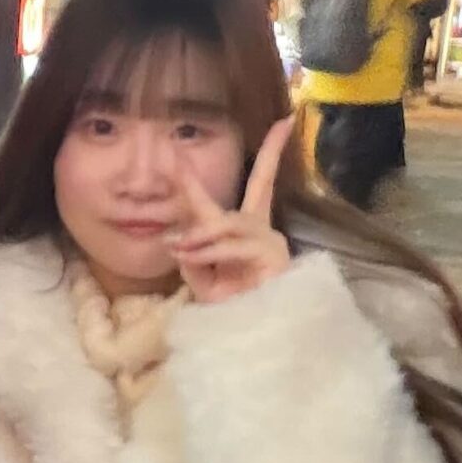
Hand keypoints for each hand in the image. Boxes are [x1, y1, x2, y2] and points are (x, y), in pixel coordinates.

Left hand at [169, 136, 293, 303]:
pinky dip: (211, 250)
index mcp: (246, 231)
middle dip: (254, 161)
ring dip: (201, 235)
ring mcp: (271, 243)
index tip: (281, 122)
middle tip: (222, 147)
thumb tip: (182, 239)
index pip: (256, 186)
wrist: (252, 340)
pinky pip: (234, 246)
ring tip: (180, 247)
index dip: (265, 154)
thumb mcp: (203, 281)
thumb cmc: (231, 310)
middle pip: (258, 187)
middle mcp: (262, 230)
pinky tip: (192, 255)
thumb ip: (193, 256)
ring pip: (229, 225)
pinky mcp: (274, 259)